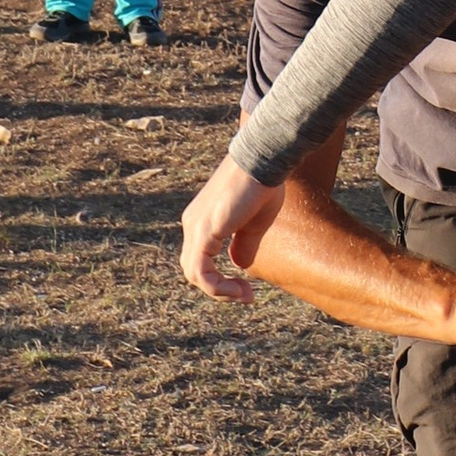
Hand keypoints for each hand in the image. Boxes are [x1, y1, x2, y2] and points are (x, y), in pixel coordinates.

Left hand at [180, 153, 285, 304]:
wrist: (263, 160)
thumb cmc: (263, 184)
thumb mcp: (254, 223)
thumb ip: (243, 245)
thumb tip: (240, 267)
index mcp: (202, 221)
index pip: (200, 261)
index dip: (220, 280)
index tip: (247, 288)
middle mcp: (192, 224)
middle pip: (194, 270)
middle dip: (219, 289)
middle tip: (246, 295)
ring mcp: (195, 227)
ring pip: (194, 274)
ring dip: (220, 292)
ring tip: (245, 295)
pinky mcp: (204, 231)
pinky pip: (201, 271)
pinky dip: (217, 287)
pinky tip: (239, 289)